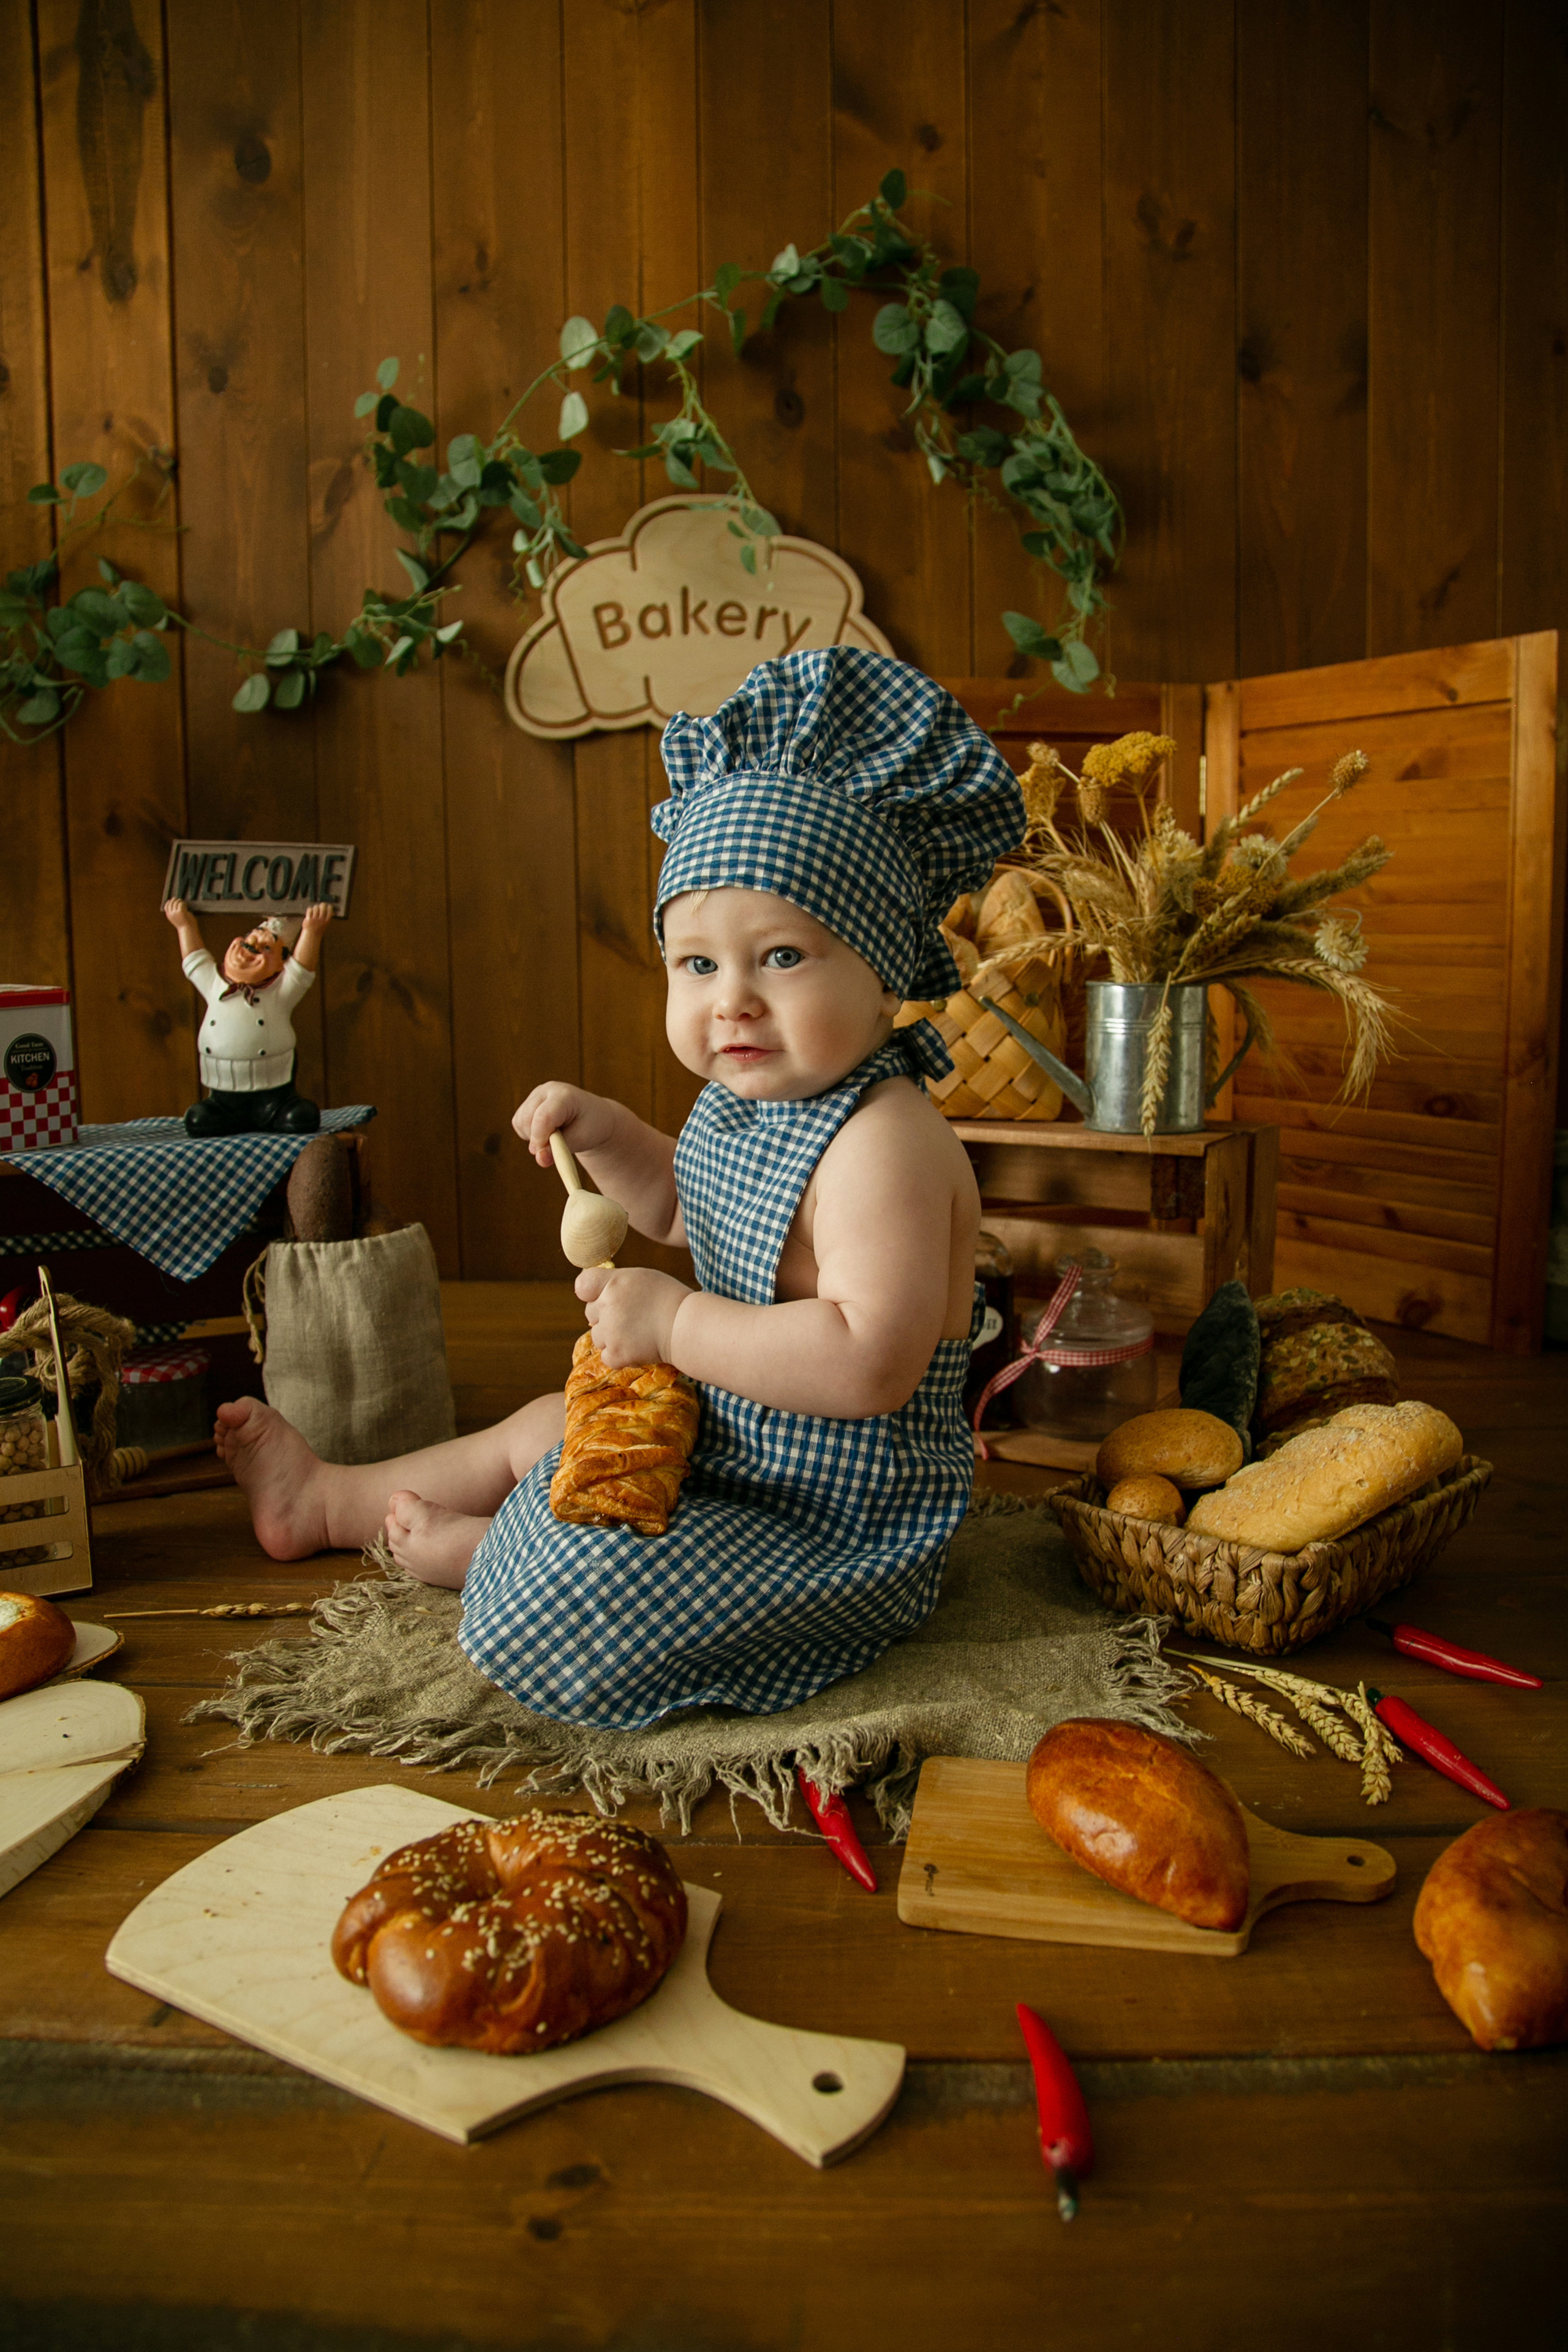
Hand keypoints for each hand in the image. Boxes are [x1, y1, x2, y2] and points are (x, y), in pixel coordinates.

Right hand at [163, 898, 187, 924]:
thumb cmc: (184, 924)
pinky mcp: (181, 911)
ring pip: (176, 903)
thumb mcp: (177, 919)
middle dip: (175, 900)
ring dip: (180, 901)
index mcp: (169, 916)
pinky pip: (181, 904)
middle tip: (179, 899)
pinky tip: (186, 905)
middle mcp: (171, 914)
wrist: (188, 929)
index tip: (171, 899)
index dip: (168, 902)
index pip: (166, 907)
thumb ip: (174, 913)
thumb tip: (175, 904)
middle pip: (171, 903)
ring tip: (184, 903)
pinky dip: (183, 903)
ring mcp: (175, 913)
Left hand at [300, 901, 333, 935]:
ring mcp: (315, 920)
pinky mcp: (309, 919)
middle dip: (322, 905)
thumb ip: (327, 916)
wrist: (311, 935)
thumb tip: (330, 908)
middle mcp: (321, 920)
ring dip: (315, 907)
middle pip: (323, 907)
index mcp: (326, 921)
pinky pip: (309, 910)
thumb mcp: (325, 923)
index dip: (329, 907)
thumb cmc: (319, 928)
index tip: (328, 906)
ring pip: (316, 908)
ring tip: (315, 909)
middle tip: (321, 905)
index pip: (330, 911)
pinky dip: (310, 909)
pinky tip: (310, 911)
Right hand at [513, 1081, 616, 1167]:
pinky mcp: (528, 1102)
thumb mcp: (581, 1140)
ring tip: (554, 1137)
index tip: (542, 1155)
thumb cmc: (591, 1126)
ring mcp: (536, 1094)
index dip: (539, 1137)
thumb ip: (559, 1149)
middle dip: (535, 1139)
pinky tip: (546, 1132)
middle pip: (527, 1118)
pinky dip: (528, 1133)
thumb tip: (540, 1159)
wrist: (594, 1117)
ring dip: (532, 1137)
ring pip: (520, 1121)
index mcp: (564, 1095)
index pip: (544, 1116)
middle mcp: (547, 1090)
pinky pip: (518, 1123)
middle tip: (550, 1151)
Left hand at [575, 1266, 689, 1369]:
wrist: (686, 1326)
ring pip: (597, 1336)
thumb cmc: (669, 1299)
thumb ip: (616, 1282)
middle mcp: (608, 1306)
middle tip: (630, 1316)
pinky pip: (606, 1357)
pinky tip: (636, 1346)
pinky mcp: (617, 1354)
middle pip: (590, 1312)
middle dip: (605, 1315)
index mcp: (614, 1283)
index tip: (602, 1296)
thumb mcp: (642, 1278)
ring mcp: (611, 1332)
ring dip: (611, 1337)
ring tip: (636, 1332)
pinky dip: (619, 1355)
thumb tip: (597, 1293)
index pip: (583, 1285)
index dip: (591, 1292)